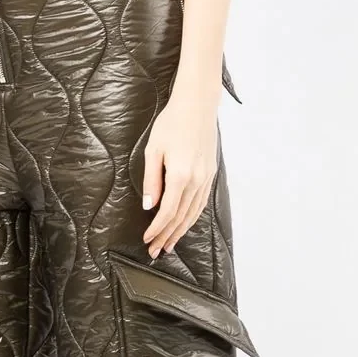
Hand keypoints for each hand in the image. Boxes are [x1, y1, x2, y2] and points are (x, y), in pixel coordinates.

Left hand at [141, 90, 217, 258]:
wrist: (198, 105)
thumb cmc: (172, 123)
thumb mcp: (154, 150)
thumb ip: (151, 181)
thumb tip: (149, 206)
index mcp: (180, 175)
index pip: (167, 212)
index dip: (157, 229)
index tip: (147, 240)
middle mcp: (196, 180)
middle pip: (181, 218)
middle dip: (167, 237)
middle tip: (155, 252)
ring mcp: (206, 178)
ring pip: (193, 214)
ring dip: (180, 232)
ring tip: (169, 245)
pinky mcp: (210, 174)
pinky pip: (201, 203)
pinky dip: (191, 218)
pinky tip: (184, 225)